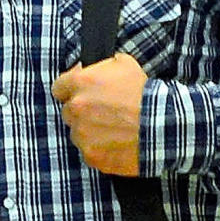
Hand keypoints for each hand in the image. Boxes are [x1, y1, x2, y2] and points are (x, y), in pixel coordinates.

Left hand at [51, 53, 147, 176]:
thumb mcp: (124, 64)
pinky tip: (116, 142)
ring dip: (89, 130)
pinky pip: (89, 151)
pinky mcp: (91, 156)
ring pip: (78, 133)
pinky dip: (99, 148)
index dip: (70, 90)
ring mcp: (82, 135)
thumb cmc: (144, 93)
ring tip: (112, 128)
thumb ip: (101, 66)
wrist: (161, 125)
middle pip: (68, 112)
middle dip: (81, 111)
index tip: (81, 93)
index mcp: (80, 84)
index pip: (59, 88)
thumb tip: (90, 69)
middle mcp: (76, 109)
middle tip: (102, 111)